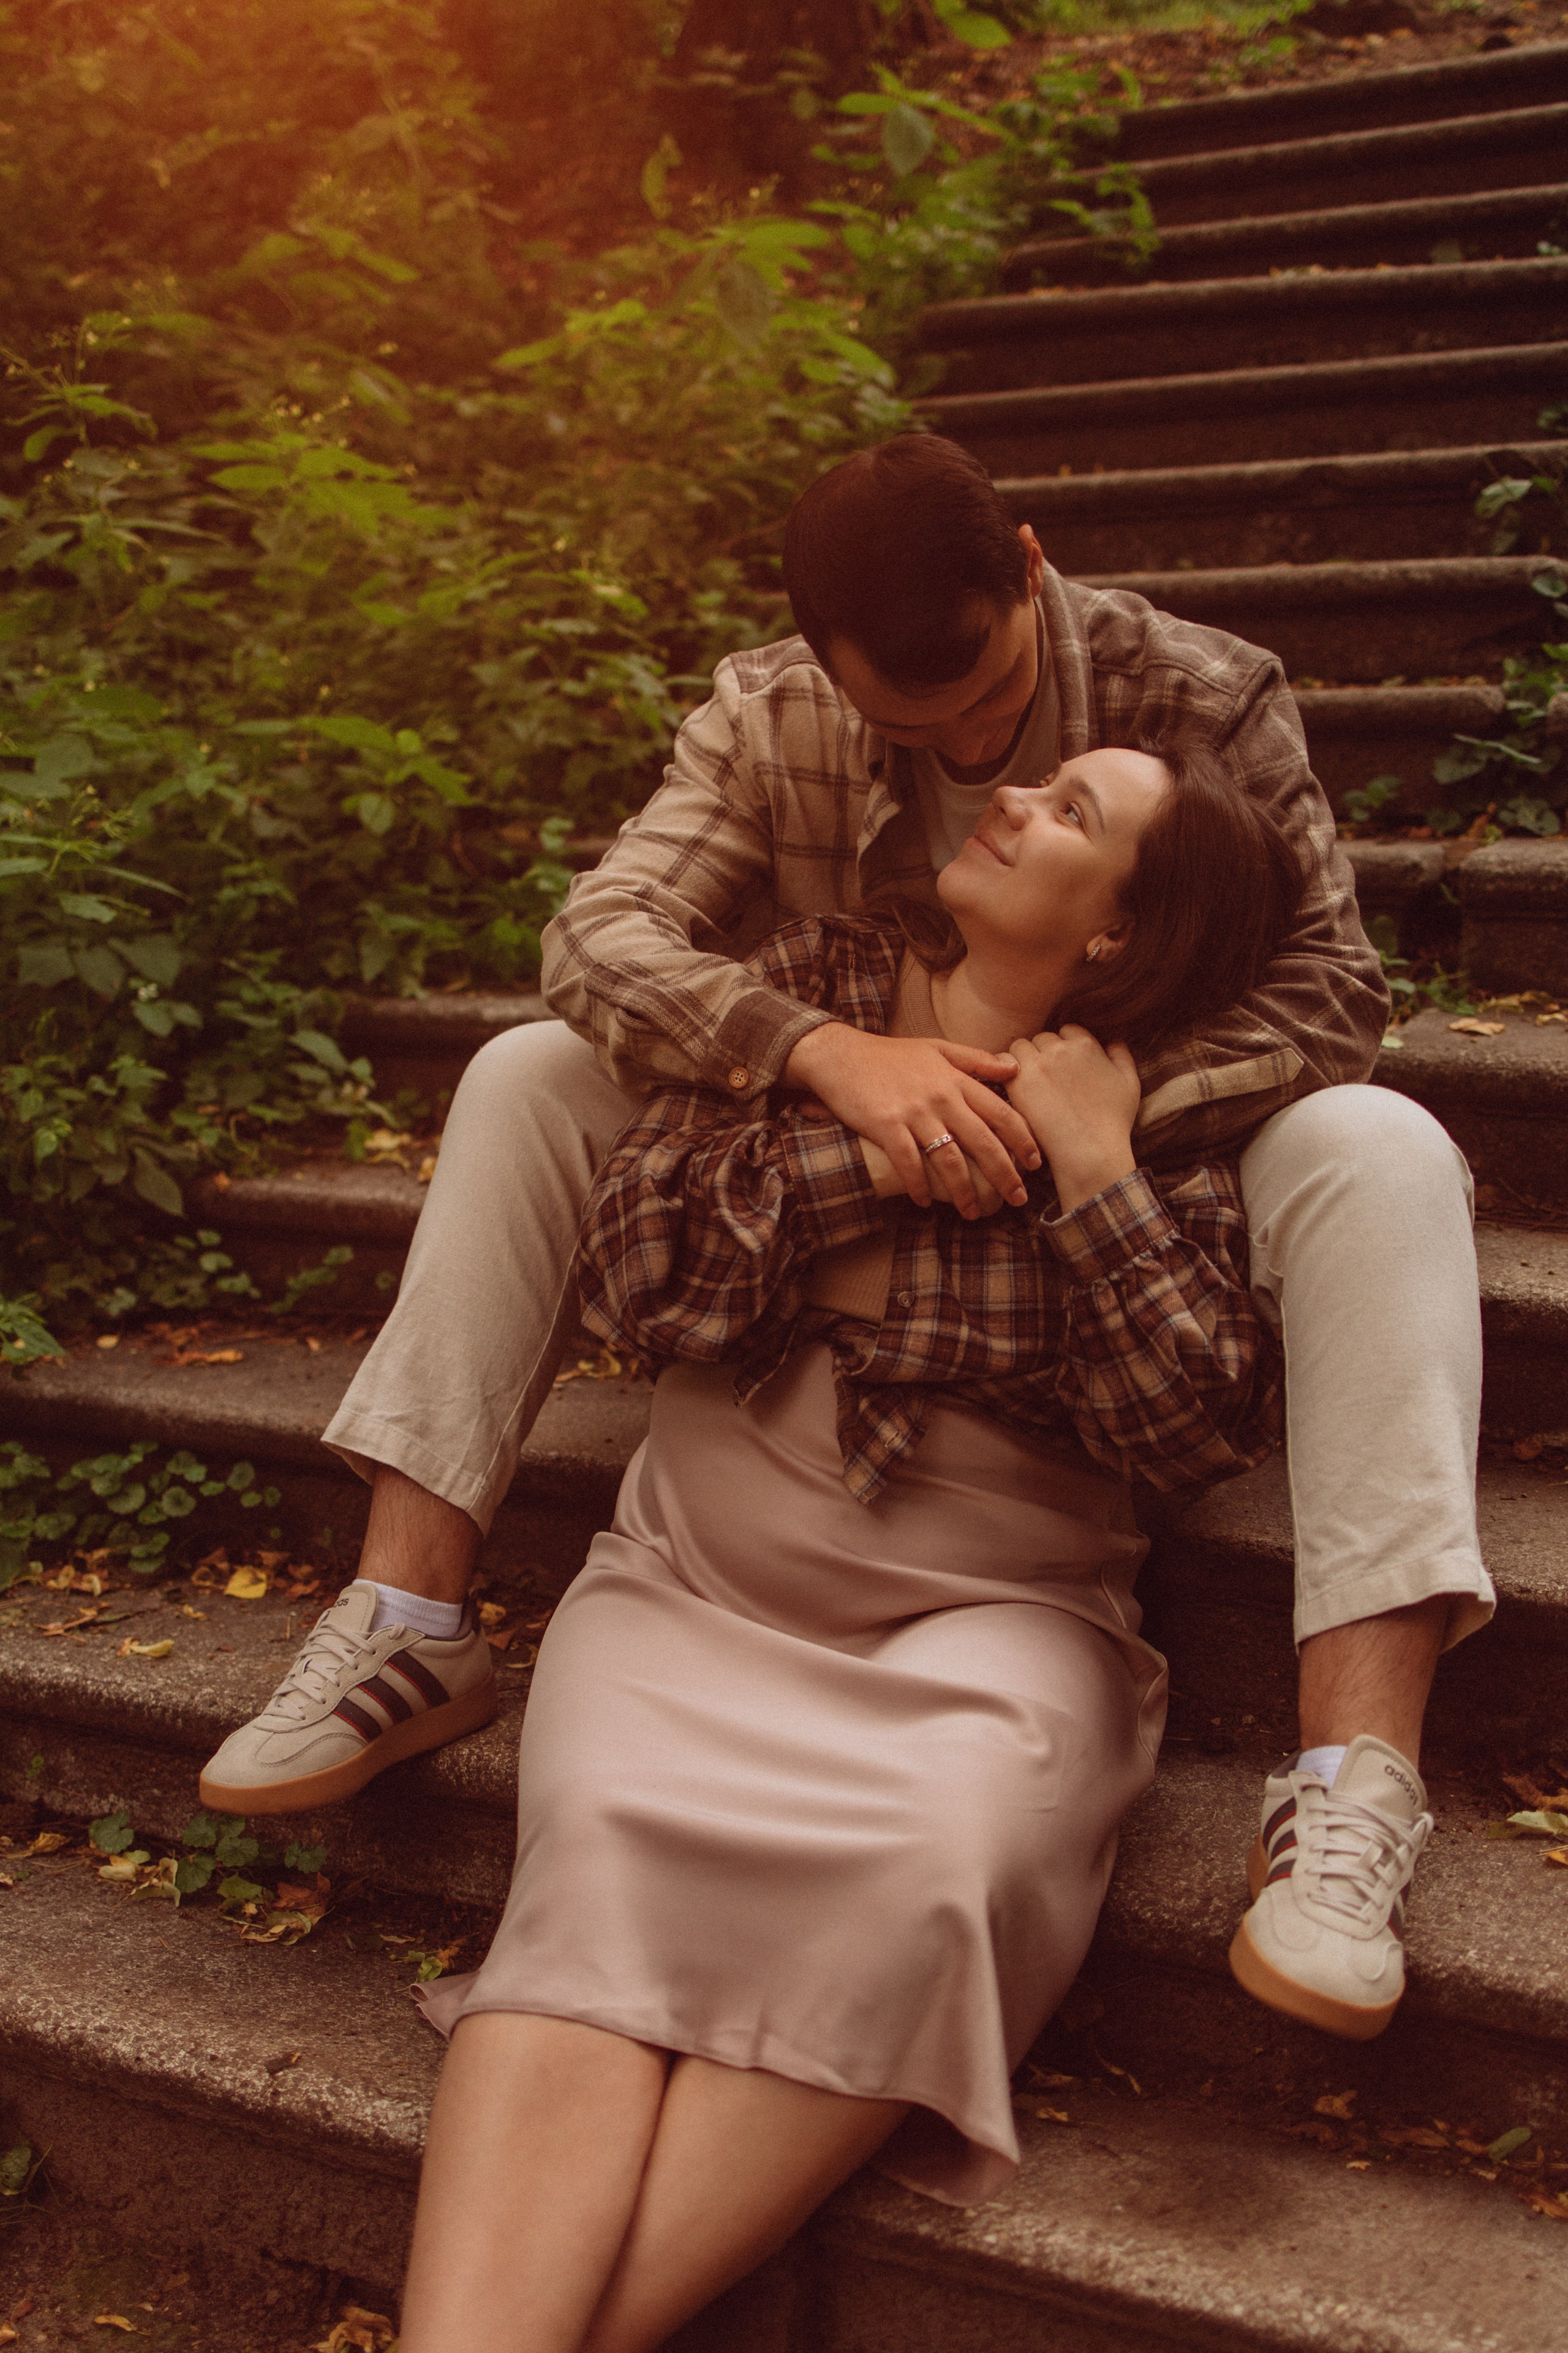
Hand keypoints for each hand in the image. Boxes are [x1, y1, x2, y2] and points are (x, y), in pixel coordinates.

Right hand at [786, 1022, 1039, 1216]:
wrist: (840, 1055)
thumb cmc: (889, 1054)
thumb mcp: (937, 1048)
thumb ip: (976, 1060)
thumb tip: (1014, 1067)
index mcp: (957, 1080)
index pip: (1002, 1113)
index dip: (1023, 1140)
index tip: (1035, 1163)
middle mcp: (941, 1097)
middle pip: (983, 1142)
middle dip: (1005, 1174)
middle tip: (1017, 1198)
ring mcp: (914, 1113)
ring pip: (949, 1159)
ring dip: (963, 1191)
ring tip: (972, 1213)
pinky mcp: (886, 1126)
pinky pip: (909, 1163)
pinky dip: (918, 1185)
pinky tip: (924, 1201)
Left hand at [1005, 1026, 1140, 1213]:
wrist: (1090, 1151)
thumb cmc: (1113, 1123)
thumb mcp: (1130, 1085)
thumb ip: (1122, 1056)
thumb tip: (1114, 1040)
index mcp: (1086, 1045)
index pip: (1067, 1030)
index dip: (1064, 1047)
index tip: (1063, 1066)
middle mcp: (1060, 1049)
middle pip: (1042, 1038)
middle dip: (1043, 1053)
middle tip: (1044, 1078)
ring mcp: (1037, 1064)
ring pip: (1020, 1046)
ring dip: (1023, 1059)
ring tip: (1027, 1082)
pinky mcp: (1018, 1082)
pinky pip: (1001, 1062)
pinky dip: (1004, 1071)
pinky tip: (1011, 1086)